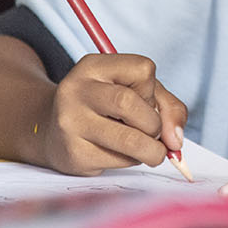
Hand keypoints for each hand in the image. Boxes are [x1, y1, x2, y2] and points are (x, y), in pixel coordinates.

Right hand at [35, 53, 186, 175]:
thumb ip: (167, 107)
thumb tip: (175, 139)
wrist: (52, 132)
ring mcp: (71, 123)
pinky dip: (132, 161)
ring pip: (130, 139)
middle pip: (131, 103)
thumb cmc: (105, 108)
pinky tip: (120, 154)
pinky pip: (119, 161)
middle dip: (154, 124)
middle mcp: (76, 90)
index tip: (145, 100)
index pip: (143, 69)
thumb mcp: (135, 92)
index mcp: (93, 66)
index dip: (153, 89)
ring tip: (149, 149)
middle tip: (153, 132)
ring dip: (152, 149)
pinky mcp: (74, 154)